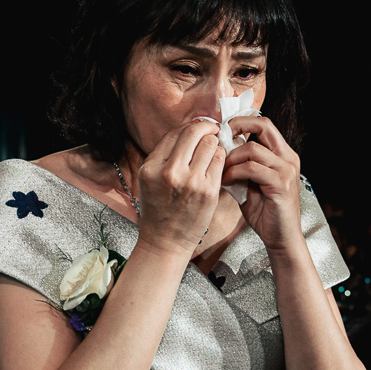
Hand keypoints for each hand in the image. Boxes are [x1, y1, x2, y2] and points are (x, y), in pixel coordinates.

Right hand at [133, 119, 225, 257]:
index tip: (198, 127)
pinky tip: (217, 163)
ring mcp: (191, 182)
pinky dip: (221, 157)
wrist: (165, 242)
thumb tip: (188, 130)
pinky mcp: (208, 191)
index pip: (175, 134)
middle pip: (194, 133)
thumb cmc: (158, 211)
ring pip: (210, 144)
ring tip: (214, 149)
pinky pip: (220, 161)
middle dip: (206, 128)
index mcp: (151, 167)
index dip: (190, 126)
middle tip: (212, 129)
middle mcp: (170, 172)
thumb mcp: (149, 180)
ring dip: (215, 143)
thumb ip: (164, 156)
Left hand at [220, 116, 302, 253]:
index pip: (264, 125)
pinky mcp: (281, 184)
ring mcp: (286, 170)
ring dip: (230, 158)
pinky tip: (226, 181)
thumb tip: (220, 151)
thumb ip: (242, 165)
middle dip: (237, 126)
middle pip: (263, 126)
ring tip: (220, 170)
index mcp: (282, 155)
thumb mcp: (251, 182)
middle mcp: (288, 158)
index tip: (222, 130)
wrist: (281, 238)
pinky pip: (252, 169)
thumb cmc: (265, 212)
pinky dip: (234, 172)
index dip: (242, 122)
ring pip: (252, 149)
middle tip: (219, 138)